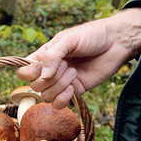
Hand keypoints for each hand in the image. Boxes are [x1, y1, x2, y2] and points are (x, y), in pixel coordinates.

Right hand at [17, 8, 140, 108]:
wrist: (117, 43)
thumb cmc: (91, 35)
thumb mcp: (68, 39)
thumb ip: (52, 56)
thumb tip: (43, 76)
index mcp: (43, 57)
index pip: (23, 72)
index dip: (30, 73)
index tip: (43, 67)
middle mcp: (49, 71)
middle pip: (35, 86)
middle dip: (51, 77)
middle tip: (67, 64)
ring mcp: (61, 82)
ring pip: (46, 96)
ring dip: (60, 85)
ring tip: (74, 72)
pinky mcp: (74, 92)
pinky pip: (58, 104)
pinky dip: (63, 99)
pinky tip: (73, 88)